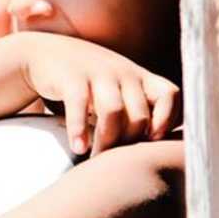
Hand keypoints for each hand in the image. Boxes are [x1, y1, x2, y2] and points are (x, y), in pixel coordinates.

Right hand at [17, 32, 180, 155]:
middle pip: (139, 115)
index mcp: (140, 77)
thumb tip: (157, 152)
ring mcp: (98, 73)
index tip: (153, 141)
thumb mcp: (119, 89)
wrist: (48, 53)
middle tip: (115, 164)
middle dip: (129, 144)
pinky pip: (79, 105)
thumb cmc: (91, 82)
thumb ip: (138, 111)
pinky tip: (78, 147)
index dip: (167, 119)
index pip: (170, 94)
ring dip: (106, 142)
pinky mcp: (71, 77)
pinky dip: (79, 129)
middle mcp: (124, 72)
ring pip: (113, 112)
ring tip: (95, 160)